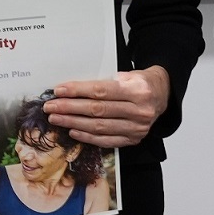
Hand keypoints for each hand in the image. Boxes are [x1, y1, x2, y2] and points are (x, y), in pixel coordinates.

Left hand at [43, 66, 170, 147]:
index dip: (77, 91)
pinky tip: (73, 131)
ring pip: (99, 127)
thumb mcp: (128, 74)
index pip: (101, 91)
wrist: (163, 94)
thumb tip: (73, 90)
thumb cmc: (140, 82)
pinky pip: (106, 140)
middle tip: (51, 107)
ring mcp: (137, 128)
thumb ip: (105, 82)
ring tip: (56, 119)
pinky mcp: (133, 139)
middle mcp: (139, 111)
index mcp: (137, 90)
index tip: (58, 91)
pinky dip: (88, 137)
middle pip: (97, 110)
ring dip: (74, 123)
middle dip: (70, 108)